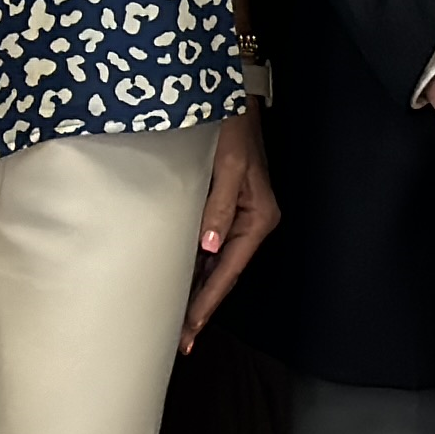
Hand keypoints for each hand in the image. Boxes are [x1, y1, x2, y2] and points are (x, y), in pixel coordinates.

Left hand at [181, 110, 279, 349]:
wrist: (227, 93)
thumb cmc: (230, 125)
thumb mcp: (227, 164)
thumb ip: (219, 206)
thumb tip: (209, 248)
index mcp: (258, 217)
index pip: (227, 272)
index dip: (207, 303)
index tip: (189, 330)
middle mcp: (250, 220)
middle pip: (222, 275)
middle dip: (201, 307)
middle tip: (179, 340)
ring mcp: (237, 215)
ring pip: (215, 264)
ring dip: (196, 291)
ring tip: (176, 321)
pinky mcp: (223, 206)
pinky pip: (209, 246)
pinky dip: (194, 267)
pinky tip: (179, 282)